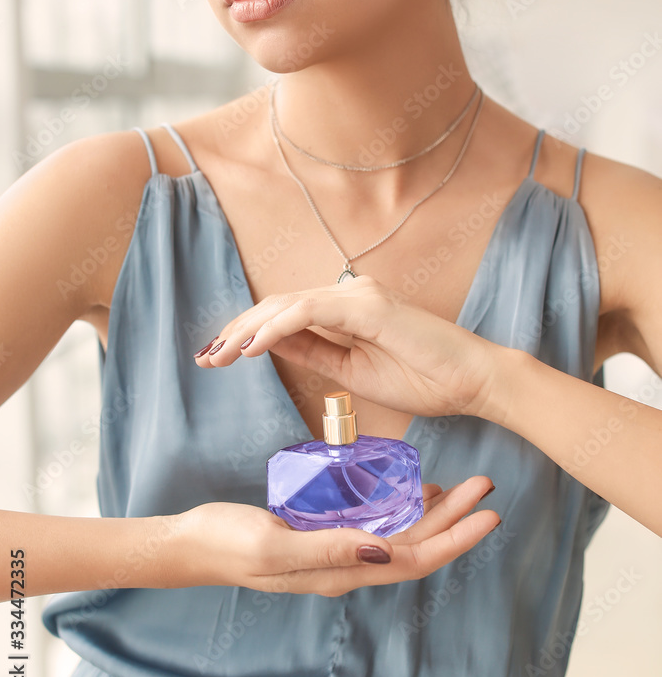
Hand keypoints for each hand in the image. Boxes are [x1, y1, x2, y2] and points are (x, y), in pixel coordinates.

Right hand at [170, 479, 499, 596]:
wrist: (192, 543)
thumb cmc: (227, 542)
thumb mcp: (275, 544)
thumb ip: (327, 549)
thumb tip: (385, 549)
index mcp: (340, 572)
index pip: (413, 560)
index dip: (454, 540)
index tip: (488, 516)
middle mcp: (346, 566)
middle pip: (415, 546)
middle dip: (455, 520)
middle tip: (485, 487)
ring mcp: (335, 551)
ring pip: (399, 535)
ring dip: (434, 514)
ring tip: (461, 488)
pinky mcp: (322, 533)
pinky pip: (374, 523)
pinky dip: (400, 507)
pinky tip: (410, 489)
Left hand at [194, 275, 499, 418]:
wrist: (472, 382)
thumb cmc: (424, 379)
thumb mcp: (352, 373)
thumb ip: (314, 353)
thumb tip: (269, 345)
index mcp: (346, 310)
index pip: (284, 316)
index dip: (246, 335)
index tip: (216, 359)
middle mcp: (349, 295)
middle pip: (277, 306)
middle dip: (236, 332)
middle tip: (205, 359)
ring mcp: (359, 296)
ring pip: (286, 305)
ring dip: (247, 331)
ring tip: (219, 356)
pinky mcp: (368, 305)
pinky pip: (310, 311)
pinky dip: (276, 328)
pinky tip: (251, 348)